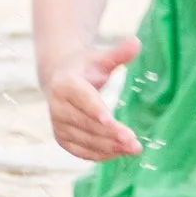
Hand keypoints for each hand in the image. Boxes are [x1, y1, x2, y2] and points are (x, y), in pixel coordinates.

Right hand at [44, 35, 143, 163]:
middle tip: (135, 142)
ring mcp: (58, 124)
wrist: (58, 80)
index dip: (97, 111)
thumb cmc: (85, 68)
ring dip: (110, 147)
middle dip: (111, 135)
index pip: (83, 99)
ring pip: (86, 140)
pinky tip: (119, 153)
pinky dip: (100, 154)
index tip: (112, 121)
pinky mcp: (61, 138)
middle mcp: (57, 106)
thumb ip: (118, 54)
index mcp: (65, 83)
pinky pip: (81, 151)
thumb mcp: (100, 59)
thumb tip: (137, 42)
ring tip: (133, 149)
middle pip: (87, 123)